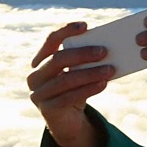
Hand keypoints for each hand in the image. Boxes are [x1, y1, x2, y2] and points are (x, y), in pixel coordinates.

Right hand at [27, 22, 114, 146]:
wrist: (68, 121)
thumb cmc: (76, 90)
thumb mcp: (80, 74)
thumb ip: (87, 61)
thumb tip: (109, 47)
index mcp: (42, 61)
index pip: (51, 41)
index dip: (66, 31)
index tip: (85, 26)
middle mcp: (36, 76)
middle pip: (58, 59)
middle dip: (82, 54)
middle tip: (104, 51)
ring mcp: (39, 94)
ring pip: (65, 79)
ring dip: (90, 73)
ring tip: (110, 70)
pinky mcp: (47, 109)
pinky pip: (69, 97)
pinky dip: (88, 89)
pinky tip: (103, 84)